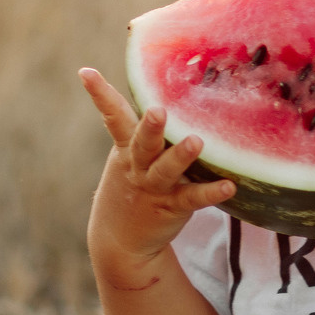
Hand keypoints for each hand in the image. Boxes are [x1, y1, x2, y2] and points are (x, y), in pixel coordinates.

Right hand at [79, 68, 235, 271]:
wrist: (120, 241)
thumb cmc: (132, 186)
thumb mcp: (129, 157)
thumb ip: (143, 129)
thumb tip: (160, 89)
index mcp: (126, 148)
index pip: (113, 116)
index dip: (100, 94)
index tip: (85, 72)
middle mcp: (138, 165)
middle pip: (142, 143)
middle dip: (149, 127)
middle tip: (157, 110)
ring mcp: (154, 187)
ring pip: (166, 169)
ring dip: (180, 156)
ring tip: (195, 142)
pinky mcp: (173, 206)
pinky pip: (193, 198)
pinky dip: (210, 192)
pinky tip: (228, 186)